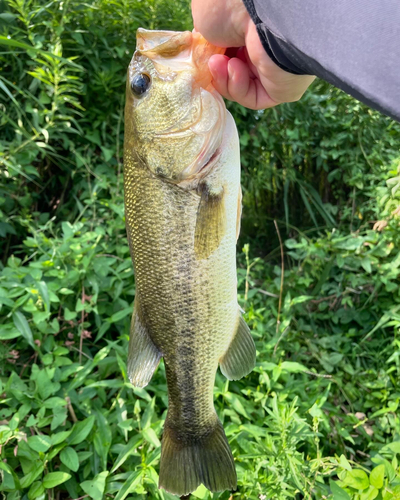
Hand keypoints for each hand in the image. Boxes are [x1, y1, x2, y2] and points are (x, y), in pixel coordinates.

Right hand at [192, 0, 314, 109]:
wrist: (260, 9)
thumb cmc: (230, 6)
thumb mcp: (206, 20)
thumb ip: (205, 41)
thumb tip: (208, 55)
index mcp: (249, 30)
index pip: (228, 53)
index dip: (212, 58)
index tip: (202, 56)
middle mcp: (264, 48)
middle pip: (234, 72)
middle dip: (217, 70)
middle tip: (211, 61)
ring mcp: (274, 68)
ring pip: (242, 87)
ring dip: (224, 79)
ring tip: (219, 63)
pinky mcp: (283, 88)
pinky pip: (255, 98)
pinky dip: (239, 88)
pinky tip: (235, 68)